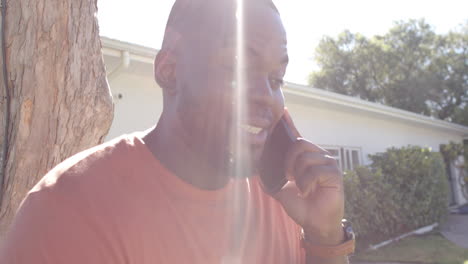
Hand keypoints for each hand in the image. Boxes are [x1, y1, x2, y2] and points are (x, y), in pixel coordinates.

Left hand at [272, 109, 344, 244]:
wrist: (313, 222)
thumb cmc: (300, 204)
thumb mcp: (280, 189)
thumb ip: (269, 177)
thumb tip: (255, 166)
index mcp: (304, 157)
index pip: (296, 136)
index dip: (289, 124)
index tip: (282, 111)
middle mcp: (317, 156)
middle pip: (299, 143)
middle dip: (288, 161)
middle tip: (288, 177)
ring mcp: (328, 163)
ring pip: (306, 157)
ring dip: (298, 175)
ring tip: (301, 187)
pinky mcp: (334, 173)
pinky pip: (314, 171)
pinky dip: (306, 184)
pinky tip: (308, 192)